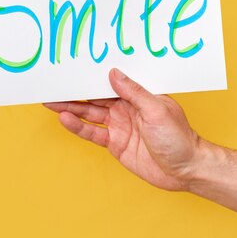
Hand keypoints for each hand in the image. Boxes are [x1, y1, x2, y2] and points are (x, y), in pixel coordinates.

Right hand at [43, 68, 201, 190]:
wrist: (185, 170)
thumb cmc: (179, 137)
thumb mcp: (156, 109)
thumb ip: (133, 92)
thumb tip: (113, 73)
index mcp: (138, 95)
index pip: (110, 82)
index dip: (92, 75)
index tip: (75, 67)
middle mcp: (126, 108)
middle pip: (95, 97)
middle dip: (75, 90)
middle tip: (54, 84)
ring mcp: (119, 126)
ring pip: (89, 114)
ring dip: (71, 108)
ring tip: (51, 102)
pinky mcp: (115, 144)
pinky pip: (93, 133)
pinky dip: (78, 127)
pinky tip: (65, 120)